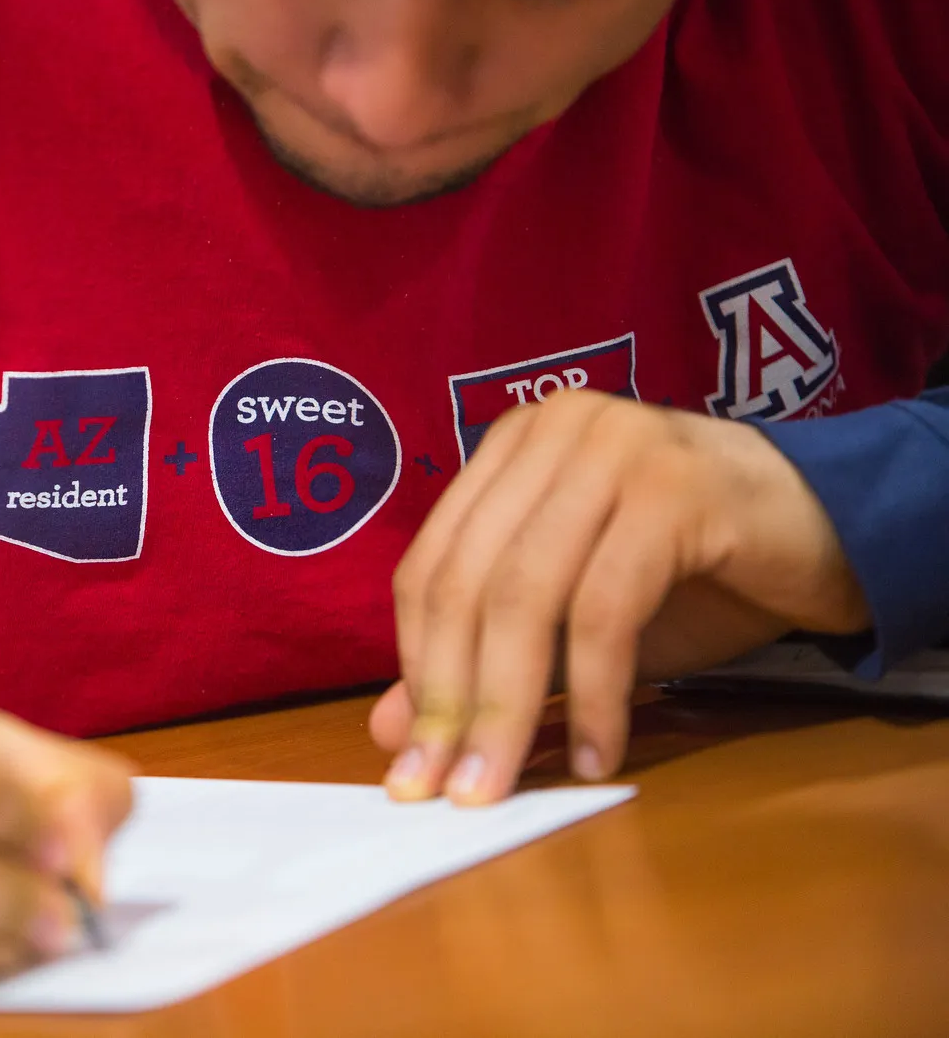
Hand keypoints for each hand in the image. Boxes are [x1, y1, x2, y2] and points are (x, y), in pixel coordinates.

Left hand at [370, 391, 868, 804]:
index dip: (415, 668)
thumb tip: (392, 735)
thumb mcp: (570, 623)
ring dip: (508, 706)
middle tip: (449, 790)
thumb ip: (481, 661)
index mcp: (509, 448)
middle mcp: (553, 431)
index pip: (429, 567)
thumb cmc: (688, 574)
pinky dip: (594, 693)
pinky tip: (595, 754)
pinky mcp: (677, 490)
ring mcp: (614, 449)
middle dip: (451, 700)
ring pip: (526, 596)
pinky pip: (606, 609)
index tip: (414, 761)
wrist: (829, 530)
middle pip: (468, 583)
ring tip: (501, 786)